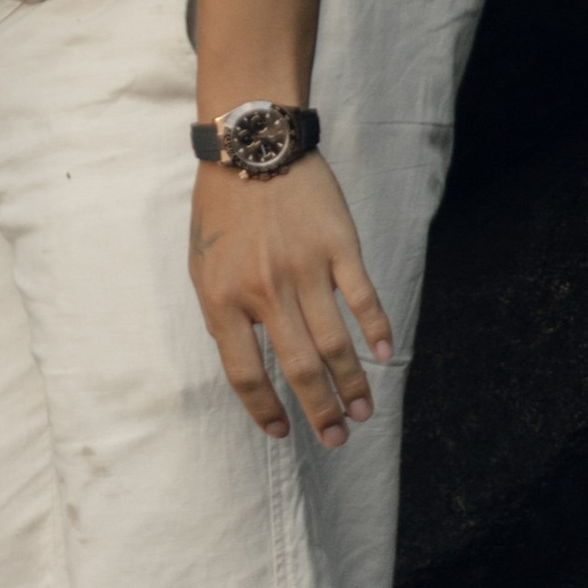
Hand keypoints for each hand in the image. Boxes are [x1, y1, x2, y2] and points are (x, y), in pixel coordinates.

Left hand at [188, 153, 391, 444]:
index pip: (244, 374)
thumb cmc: (222, 212)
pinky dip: (377, 329)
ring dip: (352, 384)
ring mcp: (304, 268)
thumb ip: (220, 314)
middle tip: (336, 439)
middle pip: (298, 367)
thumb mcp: (201, 267)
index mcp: (222, 300)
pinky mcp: (339, 245)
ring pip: (335, 342)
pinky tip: (386, 356)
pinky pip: (361, 297)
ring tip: (363, 413)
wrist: (250, 147)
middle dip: (319, 411)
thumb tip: (244, 360)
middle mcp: (264, 291)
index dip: (264, 410)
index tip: (282, 433)